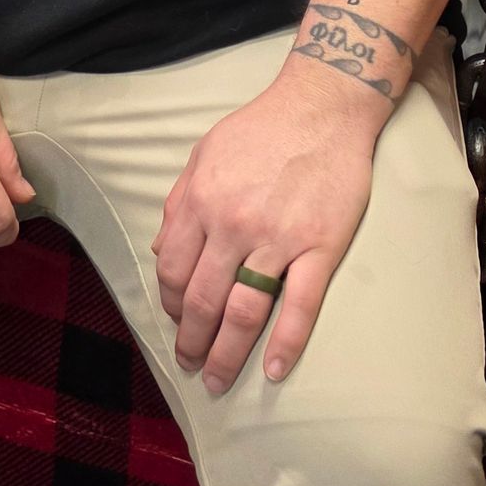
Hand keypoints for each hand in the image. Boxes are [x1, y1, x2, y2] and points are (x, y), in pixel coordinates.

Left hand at [152, 54, 387, 396]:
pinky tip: (275, 370)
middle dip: (192, 341)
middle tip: (191, 365)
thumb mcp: (205, 153)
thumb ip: (179, 202)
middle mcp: (233, 223)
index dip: (171, 305)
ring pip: (244, 311)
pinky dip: (286, 343)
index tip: (178, 322)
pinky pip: (299, 305)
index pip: (174, 271)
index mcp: (201, 200)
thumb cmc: (262, 128)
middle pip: (203, 300)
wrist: (323, 106)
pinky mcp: (319, 246)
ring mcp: (277, 238)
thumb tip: (162, 252)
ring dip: (227, 353)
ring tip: (218, 379)